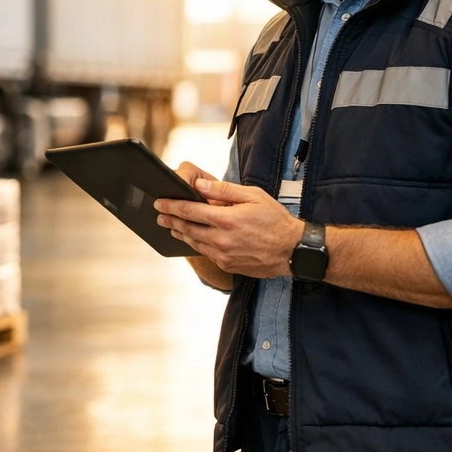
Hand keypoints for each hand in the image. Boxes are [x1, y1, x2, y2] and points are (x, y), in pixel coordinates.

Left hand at [154, 172, 304, 278]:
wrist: (293, 250)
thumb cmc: (275, 220)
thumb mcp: (253, 196)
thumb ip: (223, 191)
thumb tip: (200, 185)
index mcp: (227, 220)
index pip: (190, 211)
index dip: (171, 206)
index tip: (159, 202)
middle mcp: (222, 240)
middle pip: (187, 229)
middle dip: (170, 220)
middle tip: (159, 214)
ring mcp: (223, 255)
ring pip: (194, 243)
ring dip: (180, 233)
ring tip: (170, 226)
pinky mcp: (227, 266)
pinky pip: (206, 253)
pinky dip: (196, 244)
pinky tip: (192, 238)